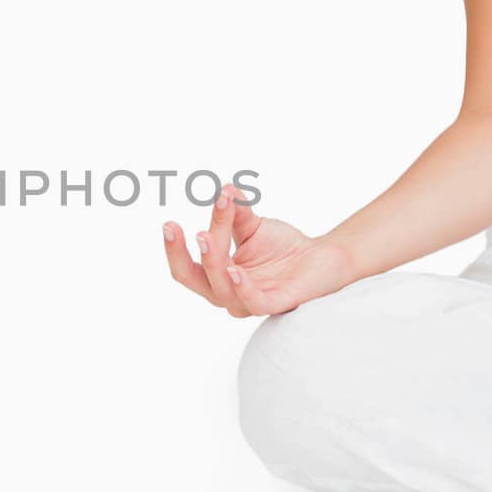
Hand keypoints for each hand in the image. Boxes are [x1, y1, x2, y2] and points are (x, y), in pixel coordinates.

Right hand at [162, 185, 355, 316]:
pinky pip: (254, 301)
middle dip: (180, 256)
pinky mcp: (275, 303)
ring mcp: (249, 302)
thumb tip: (224, 188)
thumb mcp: (251, 226)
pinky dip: (243, 288)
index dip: (175, 248)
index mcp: (217, 277)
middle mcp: (227, 293)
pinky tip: (236, 270)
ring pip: (221, 289)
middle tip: (174, 228)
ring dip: (212, 262)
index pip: (187, 267)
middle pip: (194, 280)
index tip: (169, 222)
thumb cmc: (282, 247)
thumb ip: (234, 212)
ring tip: (206, 236)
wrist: (322, 258)